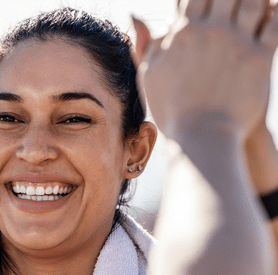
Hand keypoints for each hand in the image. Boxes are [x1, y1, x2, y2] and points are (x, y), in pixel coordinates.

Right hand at [133, 0, 277, 140]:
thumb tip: (137, 17)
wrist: (201, 136)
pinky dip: (275, 15)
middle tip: (231, 4)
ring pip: (254, 2)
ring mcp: (237, 43)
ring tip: (255, 6)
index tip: (206, 2)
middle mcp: (211, 32)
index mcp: (183, 34)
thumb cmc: (171, 111)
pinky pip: (275, 24)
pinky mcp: (261, 58)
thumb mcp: (150, 76)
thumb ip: (147, 44)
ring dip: (255, 1)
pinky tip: (274, 15)